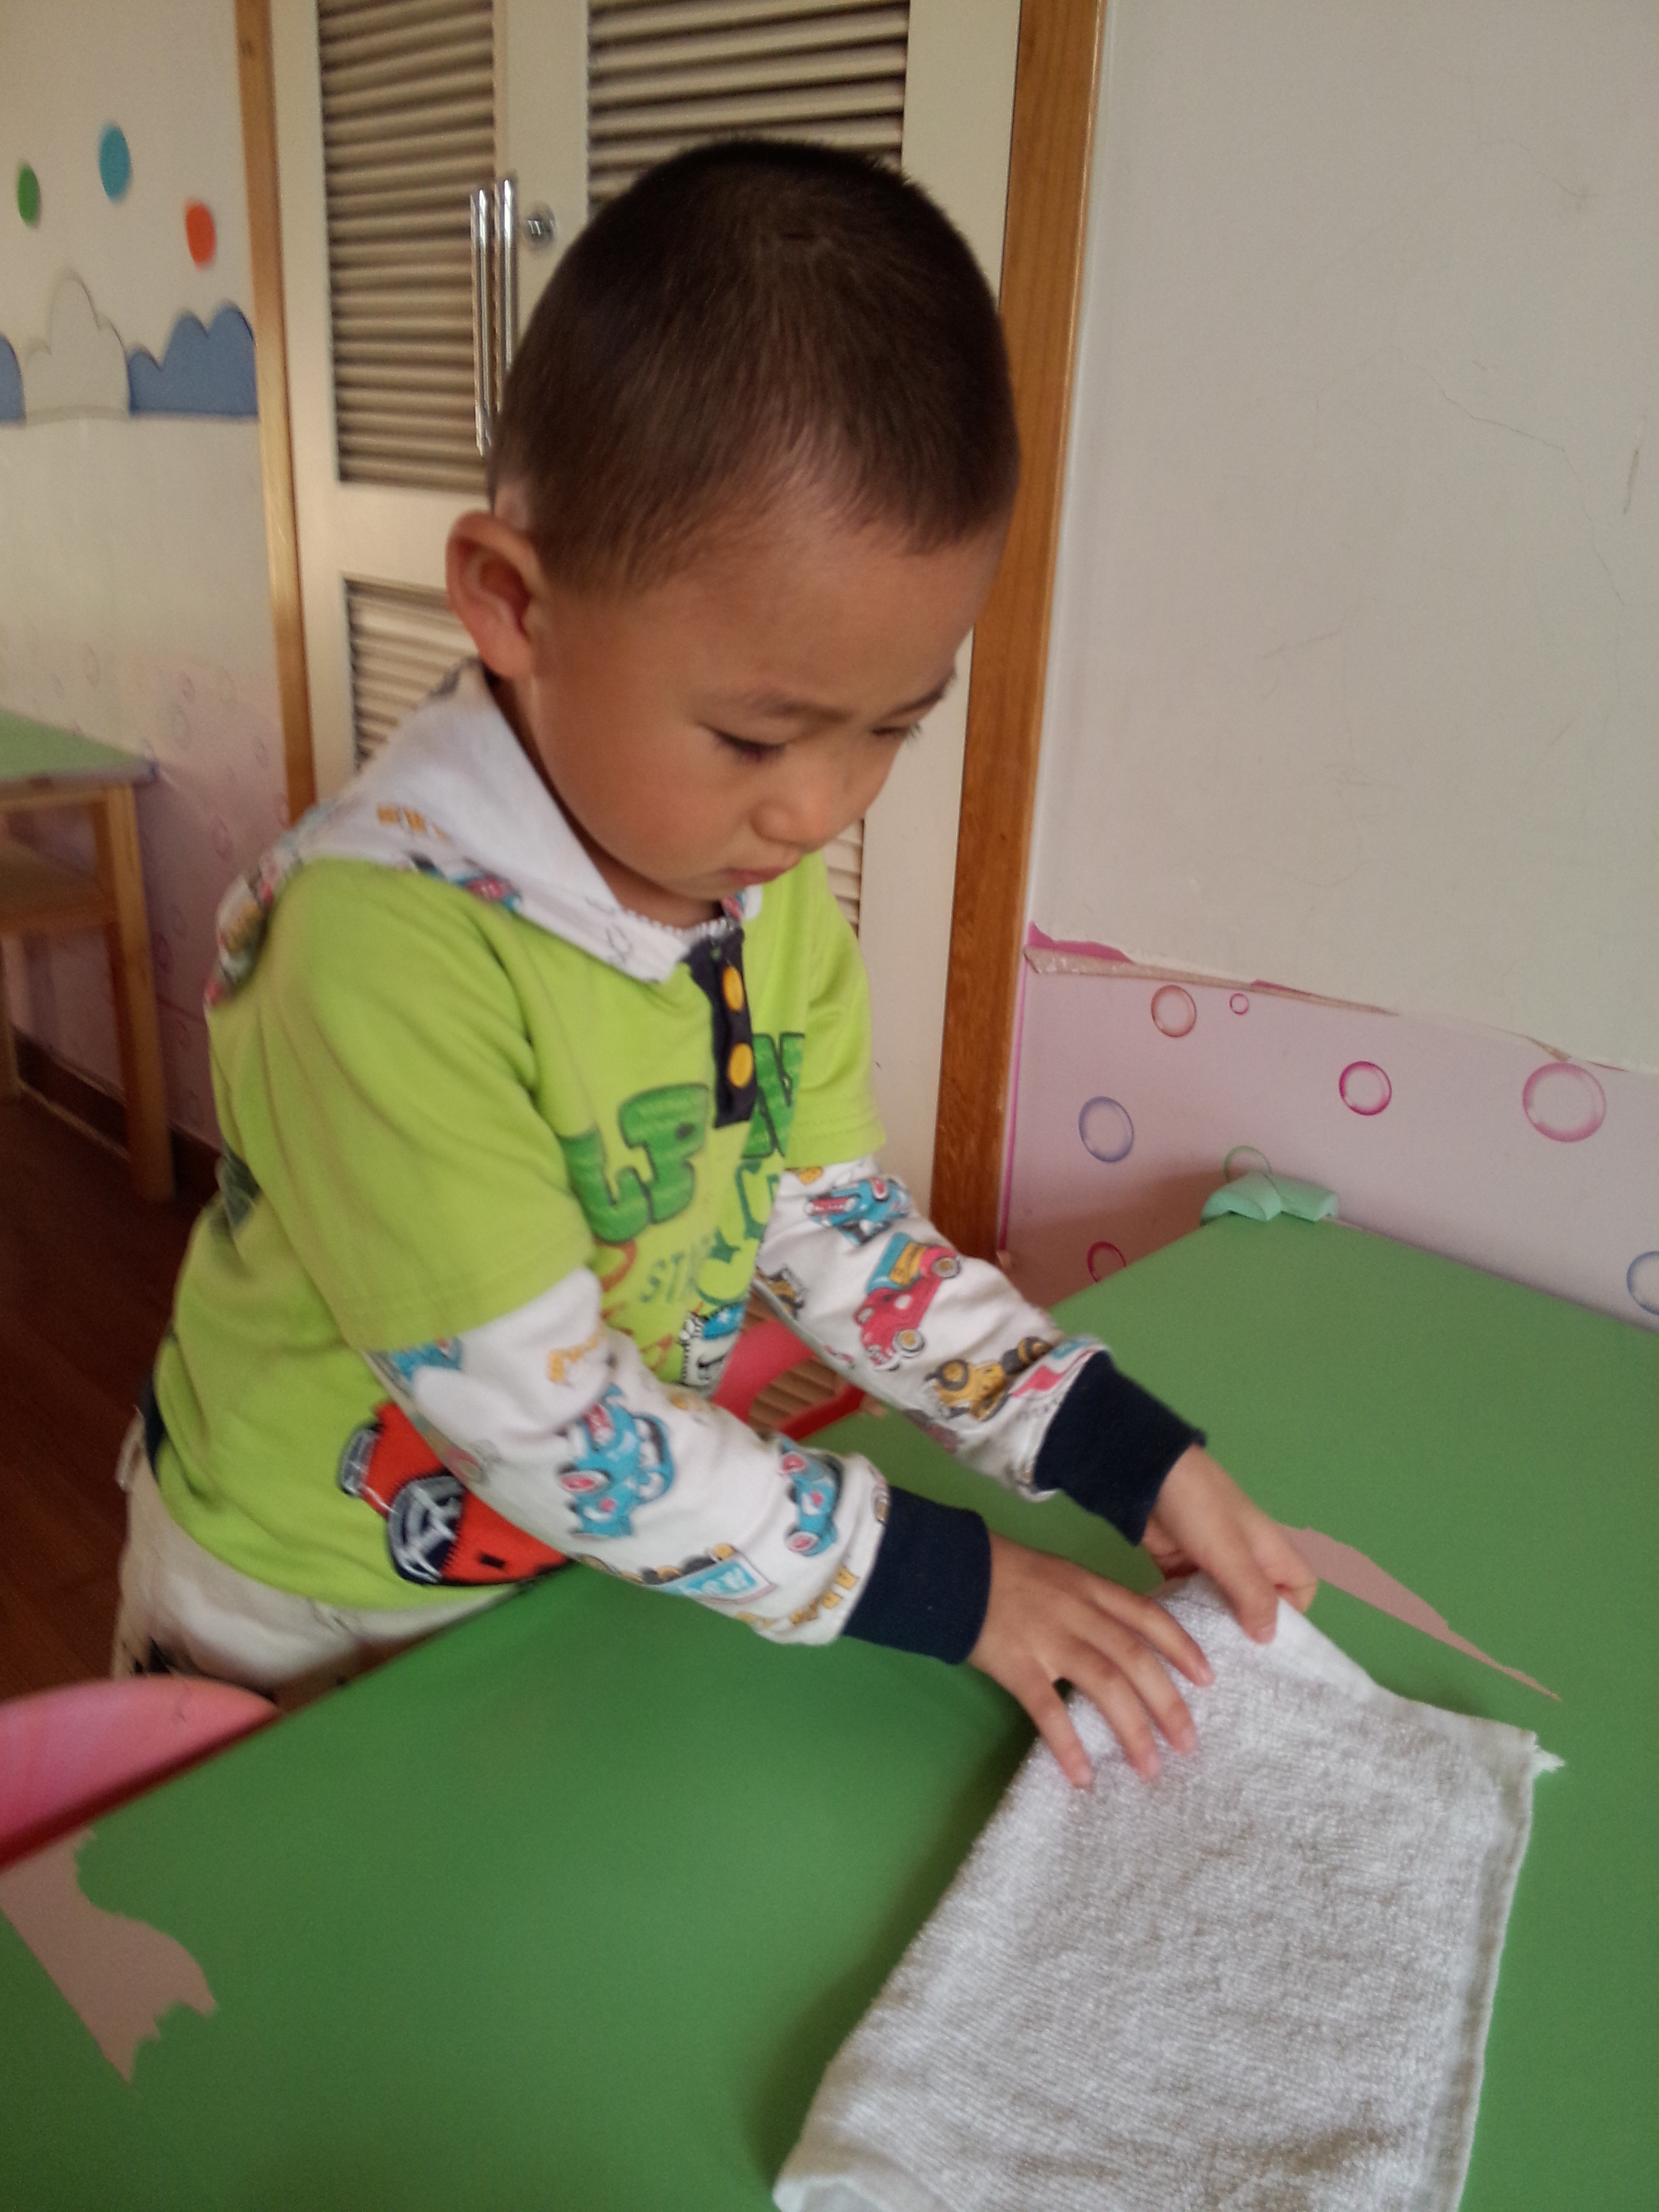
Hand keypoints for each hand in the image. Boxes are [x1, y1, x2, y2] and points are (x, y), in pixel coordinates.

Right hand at [968, 1532, 1214, 1787]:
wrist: (952, 1570)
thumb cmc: (1008, 1574)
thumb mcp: (1061, 1576)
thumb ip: (1093, 1605)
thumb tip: (1126, 1645)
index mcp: (1091, 1588)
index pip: (1149, 1617)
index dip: (1182, 1648)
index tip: (1208, 1679)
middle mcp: (1079, 1613)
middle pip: (1136, 1659)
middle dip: (1168, 1704)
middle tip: (1188, 1744)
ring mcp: (1049, 1638)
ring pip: (1105, 1685)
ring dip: (1133, 1729)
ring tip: (1149, 1767)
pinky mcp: (1018, 1664)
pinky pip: (1049, 1710)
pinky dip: (1068, 1744)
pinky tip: (1082, 1775)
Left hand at [1142, 1446, 1316, 1641]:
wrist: (1146, 1476)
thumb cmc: (1201, 1509)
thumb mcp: (1232, 1553)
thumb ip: (1253, 1595)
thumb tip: (1269, 1638)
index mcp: (1271, 1552)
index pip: (1300, 1591)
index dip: (1291, 1615)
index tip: (1265, 1638)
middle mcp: (1247, 1561)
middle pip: (1260, 1605)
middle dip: (1248, 1632)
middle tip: (1231, 1664)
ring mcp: (1214, 1565)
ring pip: (1224, 1606)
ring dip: (1215, 1628)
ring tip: (1203, 1659)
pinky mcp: (1182, 1568)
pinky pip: (1193, 1600)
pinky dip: (1188, 1616)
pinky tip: (1176, 1640)